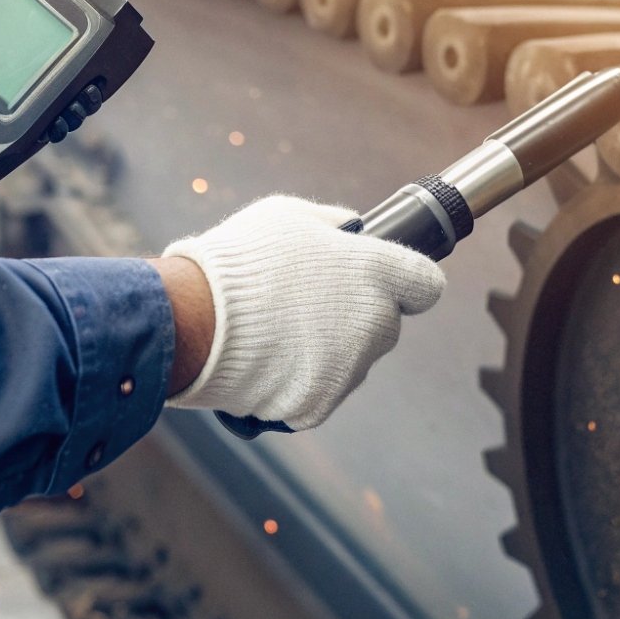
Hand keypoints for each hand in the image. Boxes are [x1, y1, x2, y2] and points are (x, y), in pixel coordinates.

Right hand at [159, 195, 445, 430]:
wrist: (192, 320)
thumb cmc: (239, 260)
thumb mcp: (288, 215)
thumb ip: (334, 223)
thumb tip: (353, 230)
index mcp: (376, 273)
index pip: (426, 286)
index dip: (405, 283)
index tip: (385, 284)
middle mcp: (374, 323)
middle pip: (385, 326)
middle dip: (357, 317)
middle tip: (306, 306)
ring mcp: (349, 368)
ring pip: (354, 361)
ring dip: (330, 350)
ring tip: (279, 332)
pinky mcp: (320, 403)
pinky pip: (321, 392)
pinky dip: (300, 382)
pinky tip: (269, 360)